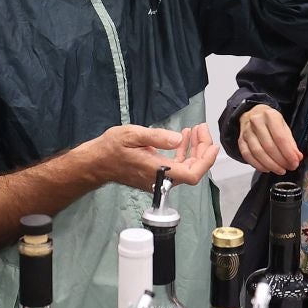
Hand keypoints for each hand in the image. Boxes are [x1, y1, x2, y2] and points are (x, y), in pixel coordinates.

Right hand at [81, 122, 217, 190]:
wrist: (96, 163)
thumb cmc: (111, 148)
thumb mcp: (132, 135)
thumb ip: (156, 137)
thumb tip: (178, 139)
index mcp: (157, 170)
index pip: (192, 174)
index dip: (206, 161)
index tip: (211, 144)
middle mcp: (161, 179)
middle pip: (192, 170)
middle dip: (201, 149)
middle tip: (201, 128)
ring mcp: (159, 179)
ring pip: (186, 168)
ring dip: (194, 150)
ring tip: (194, 130)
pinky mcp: (156, 175)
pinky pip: (176, 167)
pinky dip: (183, 152)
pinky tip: (182, 138)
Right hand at [236, 104, 302, 174]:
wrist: (254, 114)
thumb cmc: (271, 122)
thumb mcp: (284, 127)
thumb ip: (291, 143)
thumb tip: (297, 157)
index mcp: (270, 116)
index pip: (280, 138)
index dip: (288, 153)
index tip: (295, 162)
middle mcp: (256, 122)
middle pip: (269, 146)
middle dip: (281, 161)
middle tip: (289, 167)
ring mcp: (246, 131)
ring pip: (258, 153)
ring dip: (271, 165)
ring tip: (280, 170)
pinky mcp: (241, 140)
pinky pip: (247, 156)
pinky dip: (258, 165)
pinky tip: (267, 168)